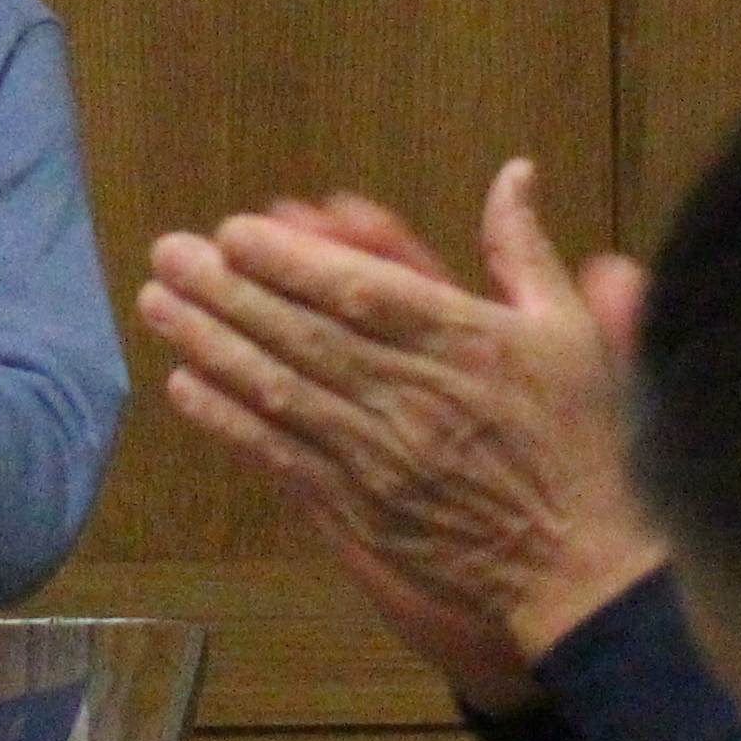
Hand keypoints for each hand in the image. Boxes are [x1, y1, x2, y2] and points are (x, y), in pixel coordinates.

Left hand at [136, 161, 662, 713]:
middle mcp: (413, 397)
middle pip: (301, 334)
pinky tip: (186, 386)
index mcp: (464, 343)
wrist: (582, 569)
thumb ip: (523, 250)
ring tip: (158, 304)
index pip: (360, 291)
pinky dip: (229, 422)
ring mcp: (380, 458)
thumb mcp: (570, 334)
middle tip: (168, 253)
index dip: (289, 261)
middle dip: (226, 291)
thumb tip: (513, 171)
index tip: (234, 231)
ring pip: (280, 391)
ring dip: (211, 345)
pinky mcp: (360, 510)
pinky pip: (281, 458)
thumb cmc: (581, 443)